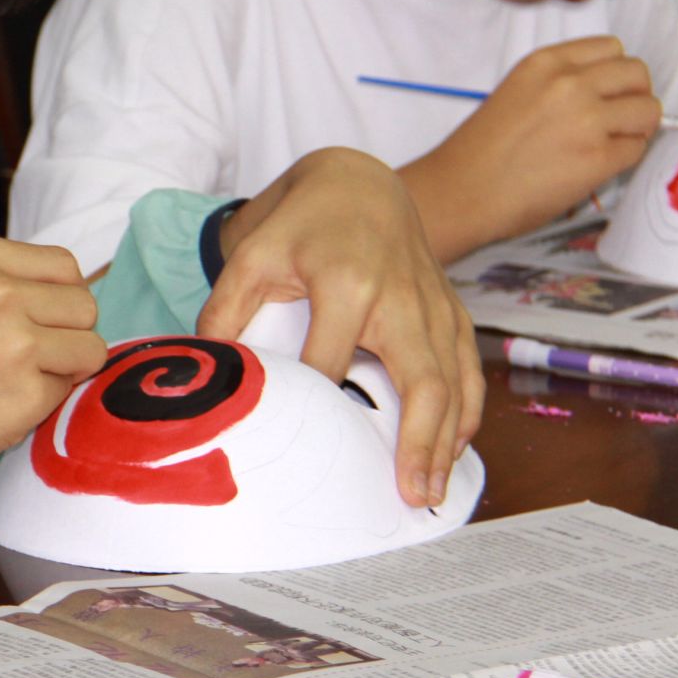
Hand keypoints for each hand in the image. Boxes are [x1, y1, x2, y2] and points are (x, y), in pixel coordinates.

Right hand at [0, 236, 103, 570]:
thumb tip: (64, 289)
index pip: (63, 265)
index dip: (55, 299)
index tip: (30, 323)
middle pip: (84, 304)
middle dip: (66, 334)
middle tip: (23, 359)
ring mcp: (16, 341)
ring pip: (91, 347)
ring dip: (64, 369)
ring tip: (13, 382)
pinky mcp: (27, 392)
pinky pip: (69, 392)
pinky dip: (44, 404)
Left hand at [197, 147, 482, 508]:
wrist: (359, 181)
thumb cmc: (301, 224)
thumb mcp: (252, 254)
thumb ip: (224, 311)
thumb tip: (207, 372)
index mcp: (346, 282)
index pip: (332, 363)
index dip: (318, 405)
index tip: (308, 450)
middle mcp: (400, 297)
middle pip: (420, 380)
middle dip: (417, 442)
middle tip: (409, 496)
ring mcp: (433, 305)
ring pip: (454, 382)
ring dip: (447, 441)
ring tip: (432, 492)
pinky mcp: (452, 310)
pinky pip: (469, 368)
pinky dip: (467, 412)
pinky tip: (453, 450)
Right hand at [402, 36, 658, 259]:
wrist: (462, 191)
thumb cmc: (480, 150)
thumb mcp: (516, 91)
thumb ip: (559, 83)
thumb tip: (603, 94)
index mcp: (545, 63)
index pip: (611, 48)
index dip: (614, 72)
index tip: (607, 91)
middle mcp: (570, 83)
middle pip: (637, 74)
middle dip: (634, 96)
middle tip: (617, 119)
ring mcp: (588, 120)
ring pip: (649, 110)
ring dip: (636, 128)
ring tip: (609, 144)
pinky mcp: (599, 158)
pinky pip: (637, 149)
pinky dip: (625, 158)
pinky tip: (596, 166)